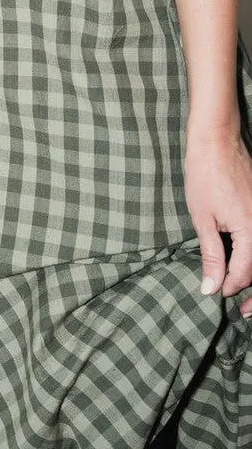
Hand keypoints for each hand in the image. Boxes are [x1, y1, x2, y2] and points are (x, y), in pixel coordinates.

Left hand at [184, 129, 251, 315]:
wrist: (216, 140)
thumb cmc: (205, 175)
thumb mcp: (203, 218)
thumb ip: (211, 255)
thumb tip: (211, 287)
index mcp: (251, 231)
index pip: (245, 272)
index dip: (230, 287)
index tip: (216, 294)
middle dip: (250, 287)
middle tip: (242, 308)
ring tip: (242, 286)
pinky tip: (245, 259)